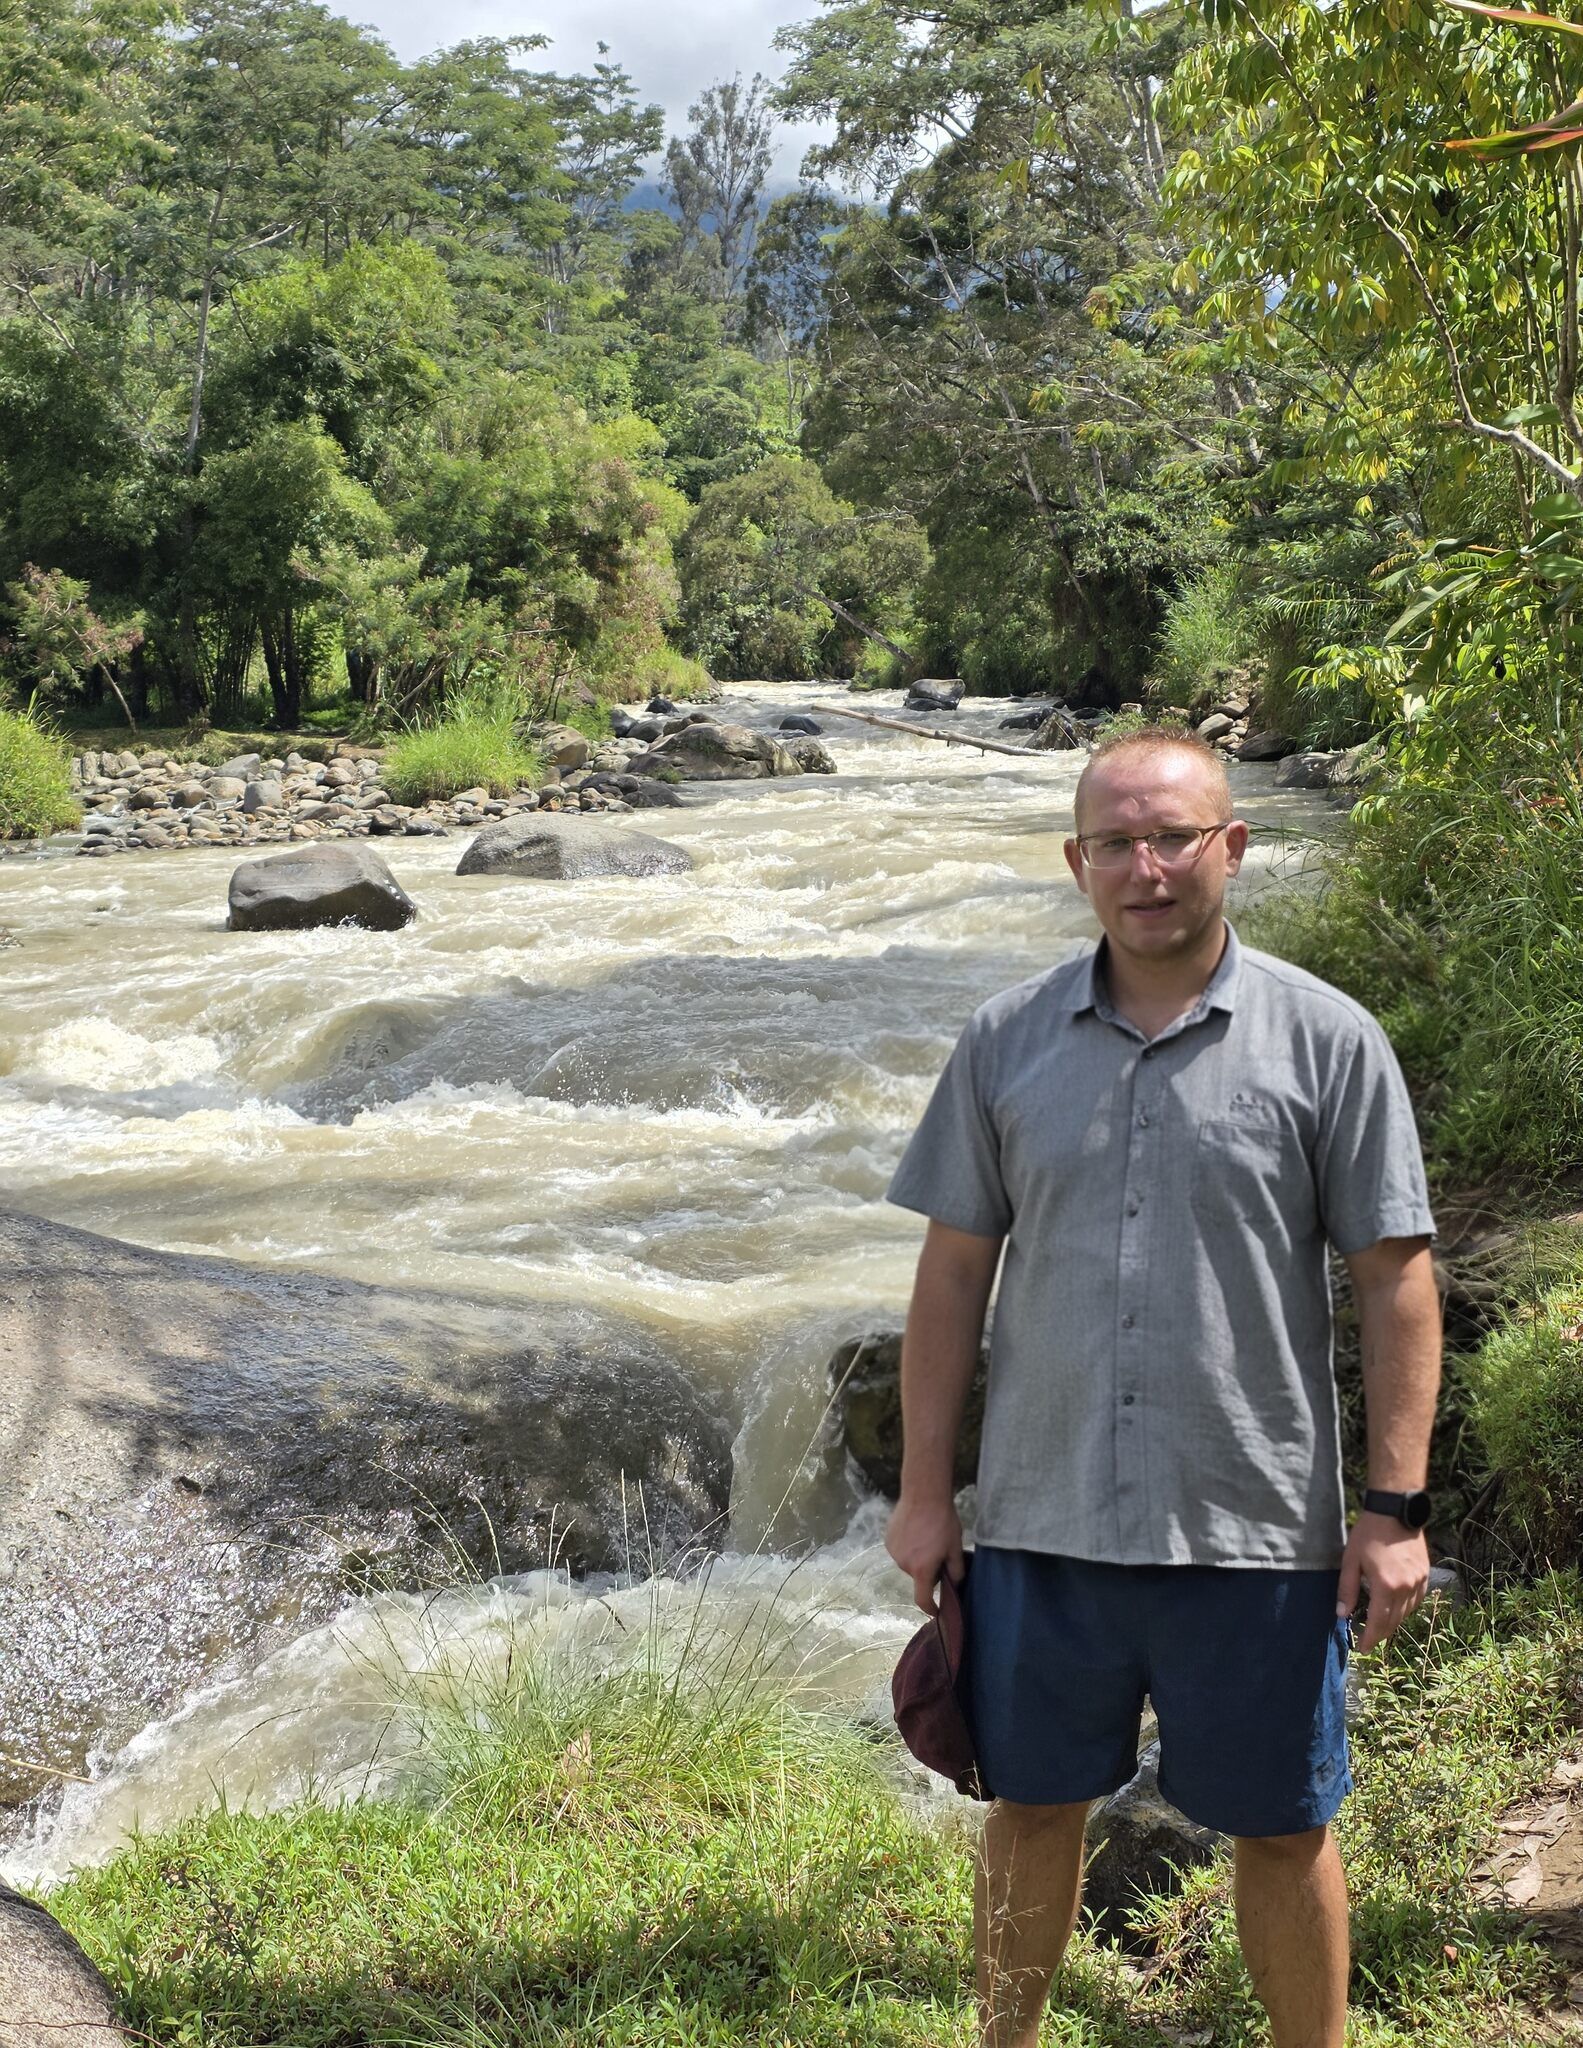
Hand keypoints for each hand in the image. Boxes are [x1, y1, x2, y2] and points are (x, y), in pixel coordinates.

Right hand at [885, 1493, 965, 1613]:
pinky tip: (915, 1530)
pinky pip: (901, 1550)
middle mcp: (904, 1564)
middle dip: (928, 1570)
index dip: (930, 1608)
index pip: (922, 1599)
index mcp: (921, 1569)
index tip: (936, 1611)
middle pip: (918, 1576)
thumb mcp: (955, 1547)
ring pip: (909, 1562)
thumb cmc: (943, 1521)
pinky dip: (908, 1546)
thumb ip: (956, 1571)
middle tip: (939, 1551)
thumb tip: (955, 1584)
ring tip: (926, 1536)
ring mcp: (894, 1552)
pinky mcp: (888, 1539)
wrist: (924, 1494)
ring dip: (918, 1556)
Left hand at [1336, 1512, 1429, 1653]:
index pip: (1378, 1622)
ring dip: (1393, 1622)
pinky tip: (1394, 1607)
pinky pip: (1416, 1601)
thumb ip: (1346, 1589)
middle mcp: (1406, 1588)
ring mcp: (1419, 1582)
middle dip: (1380, 1633)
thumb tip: (1342, 1615)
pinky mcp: (1426, 1575)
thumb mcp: (1351, 1560)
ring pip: (1407, 1613)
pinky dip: (1405, 1609)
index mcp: (1386, 1586)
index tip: (1362, 1649)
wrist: (1395, 1511)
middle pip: (1394, 1622)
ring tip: (1378, 1624)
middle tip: (1367, 1639)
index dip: (1370, 1638)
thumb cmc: (1369, 1534)